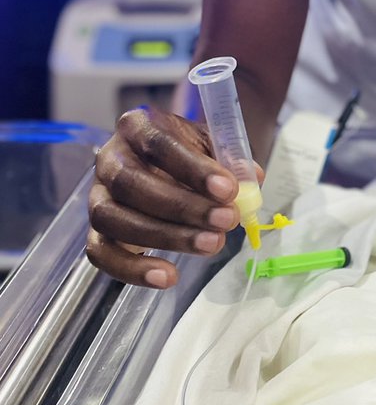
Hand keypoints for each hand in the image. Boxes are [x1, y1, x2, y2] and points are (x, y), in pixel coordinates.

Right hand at [87, 108, 245, 287]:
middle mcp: (109, 159)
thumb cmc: (189, 156)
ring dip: (166, 237)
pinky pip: (101, 254)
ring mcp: (97, 196)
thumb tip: (252, 179)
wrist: (167, 168)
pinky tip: (169, 277)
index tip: (229, 189)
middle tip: (227, 220)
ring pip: (115, 219)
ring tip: (211, 245)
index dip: (193, 168)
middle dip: (183, 206)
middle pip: (132, 183)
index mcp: (136, 127)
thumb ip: (230, 160)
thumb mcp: (212, 146)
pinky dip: (133, 270)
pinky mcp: (95, 231)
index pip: (159, 144)